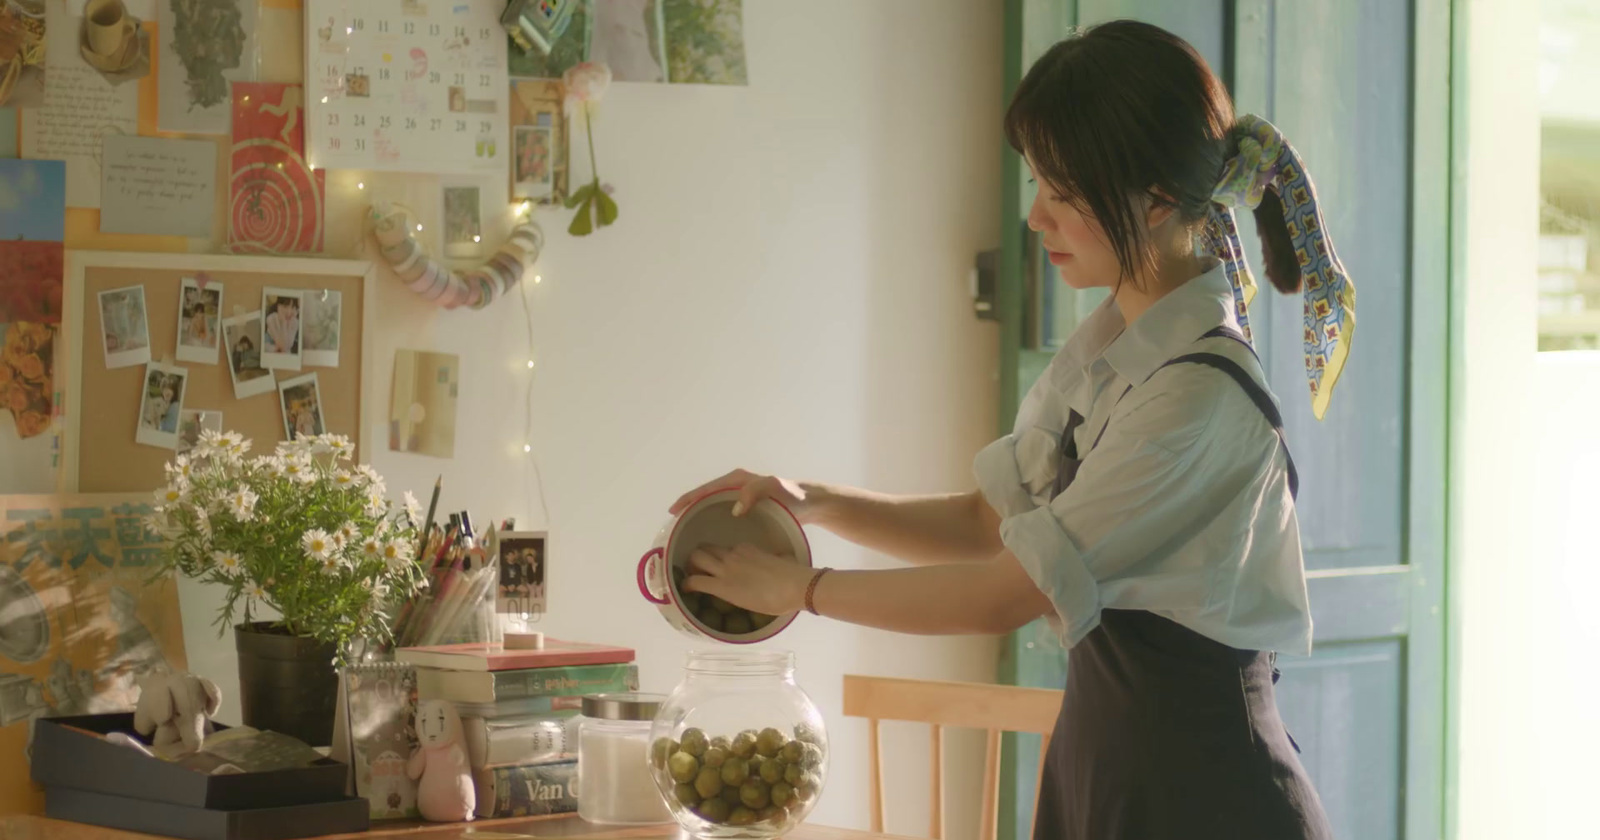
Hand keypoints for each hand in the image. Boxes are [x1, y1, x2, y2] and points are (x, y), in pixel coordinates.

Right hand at [669, 468, 817, 523]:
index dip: (688, 499)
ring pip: (711, 505)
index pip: (706, 489)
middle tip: (672, 524)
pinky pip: (721, 513)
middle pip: (704, 496)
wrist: (809, 503)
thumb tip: (735, 508)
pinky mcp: (745, 508)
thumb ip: (755, 492)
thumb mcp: (775, 488)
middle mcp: (734, 486)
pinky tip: (705, 534)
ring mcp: (739, 497)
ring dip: (696, 515)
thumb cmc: (793, 495)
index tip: (674, 511)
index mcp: (736, 480)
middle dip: (687, 507)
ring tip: (682, 531)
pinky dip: (709, 520)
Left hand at [684, 544, 814, 616]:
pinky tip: (684, 590)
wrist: (795, 585)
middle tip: (697, 569)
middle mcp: (733, 554)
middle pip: (705, 549)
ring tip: (689, 577)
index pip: (726, 549)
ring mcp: (726, 569)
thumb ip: (776, 558)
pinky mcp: (721, 586)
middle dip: (697, 558)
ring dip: (690, 568)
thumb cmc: (794, 574)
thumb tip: (780, 560)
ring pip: (696, 559)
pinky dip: (687, 585)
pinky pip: (696, 581)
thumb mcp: (783, 559)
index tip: (719, 565)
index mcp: (747, 548)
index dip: (720, 558)